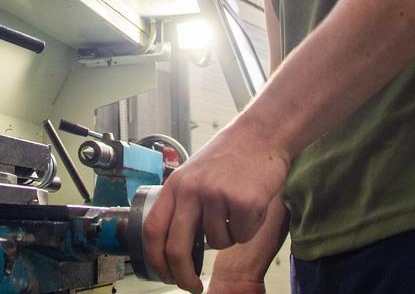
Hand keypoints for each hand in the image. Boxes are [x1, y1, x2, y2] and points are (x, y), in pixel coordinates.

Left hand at [142, 119, 289, 292]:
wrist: (261, 134)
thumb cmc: (229, 155)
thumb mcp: (193, 174)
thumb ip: (183, 204)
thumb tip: (174, 246)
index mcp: (175, 185)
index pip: (153, 230)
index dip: (155, 259)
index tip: (163, 275)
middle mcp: (191, 191)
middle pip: (177, 248)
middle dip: (184, 276)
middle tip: (193, 286)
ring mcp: (216, 196)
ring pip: (218, 243)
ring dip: (230, 235)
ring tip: (237, 207)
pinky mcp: (243, 202)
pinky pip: (242, 235)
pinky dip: (249, 228)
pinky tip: (252, 203)